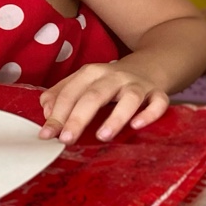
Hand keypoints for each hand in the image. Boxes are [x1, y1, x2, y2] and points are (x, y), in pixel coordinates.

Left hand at [39, 61, 169, 143]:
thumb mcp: (85, 81)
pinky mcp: (158, 93)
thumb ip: (63, 93)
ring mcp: (138, 84)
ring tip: (102, 136)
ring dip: (115, 117)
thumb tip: (46, 111)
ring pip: (128, 99)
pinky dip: (149, 114)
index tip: (47, 134)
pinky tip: (137, 125)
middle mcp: (115, 76)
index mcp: (92, 73)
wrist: (150, 66)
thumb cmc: (111, 81)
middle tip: (67, 139)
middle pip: (94, 96)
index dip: (57, 114)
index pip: (70, 93)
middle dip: (78, 118)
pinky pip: (158, 103)